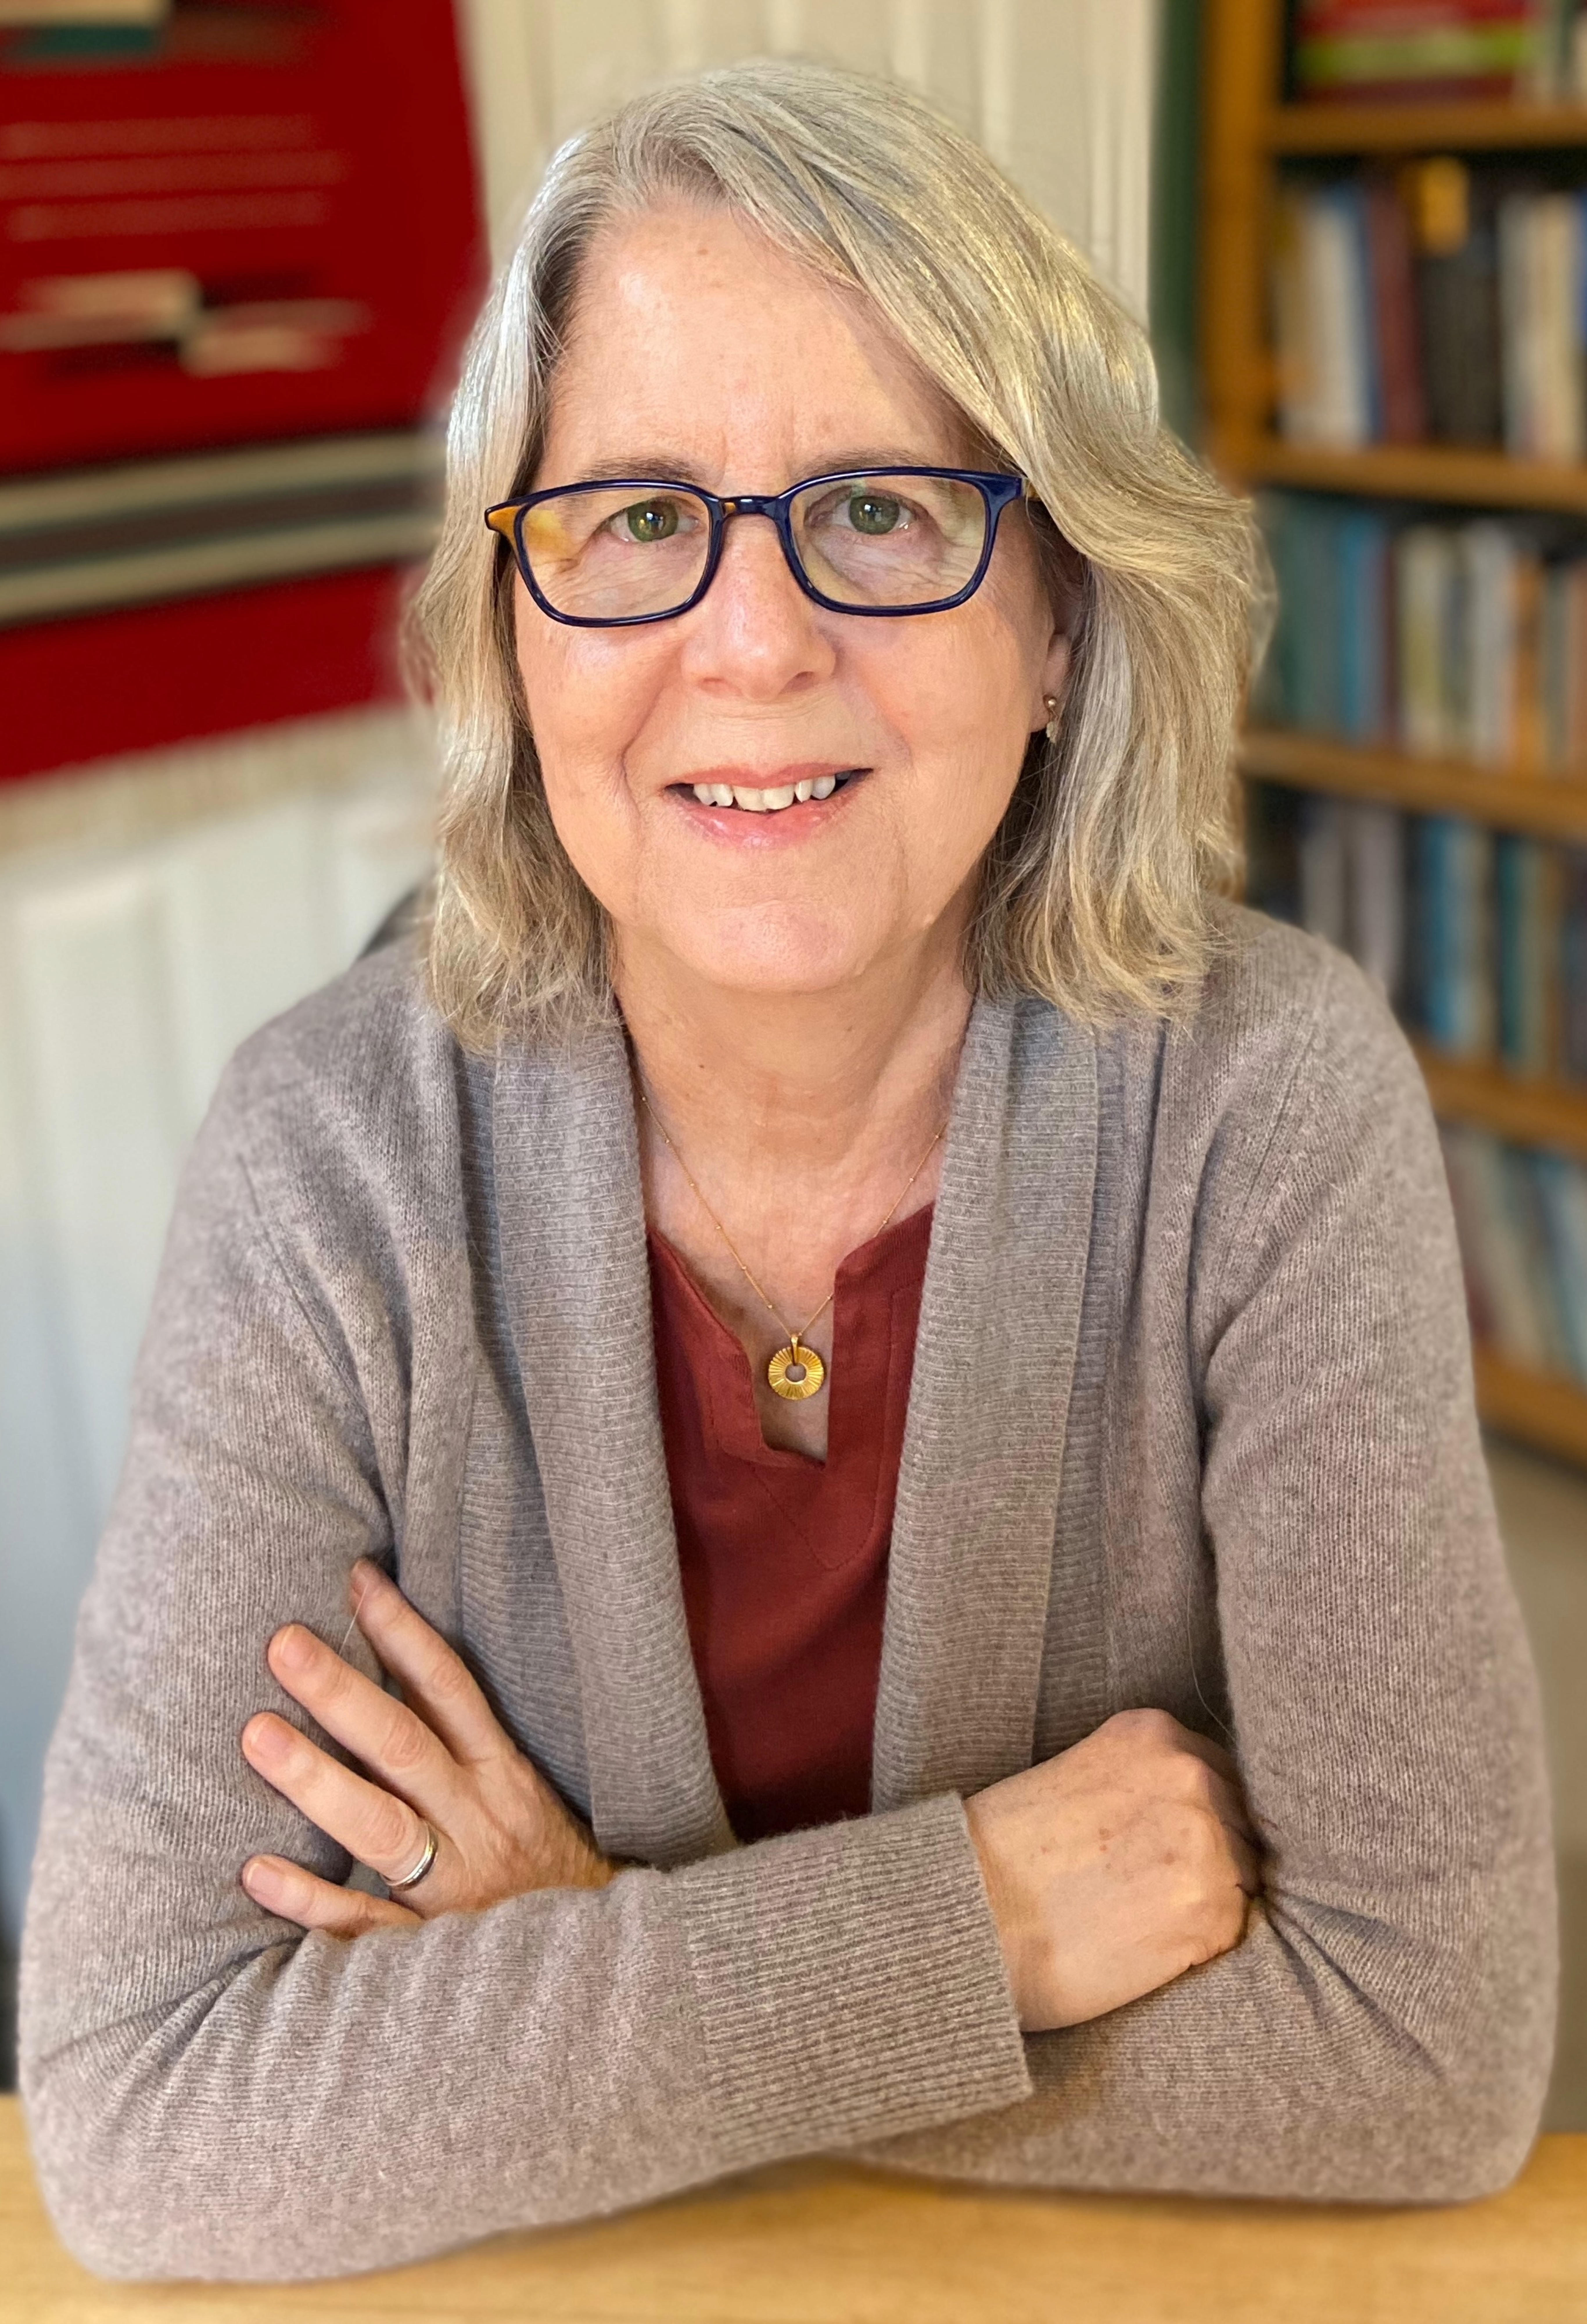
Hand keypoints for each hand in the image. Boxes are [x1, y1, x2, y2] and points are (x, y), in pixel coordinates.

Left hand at [239, 1558, 615, 1935]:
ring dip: (316, 1779)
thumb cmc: (546, 1871)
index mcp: (502, 1774)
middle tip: (282, 1644)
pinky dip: (312, 1899)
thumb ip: (463, 1746)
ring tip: (257, 1735)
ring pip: (382, 1825)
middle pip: (404, 1745)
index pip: (449, 1688)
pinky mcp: (433, 1949)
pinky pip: (365, 1924)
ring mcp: (455, 1886)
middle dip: (342, 1691)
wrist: (602, 1969)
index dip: (403, 1632)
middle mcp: (479, 1819)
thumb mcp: (521, 1795)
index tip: (356, 1581)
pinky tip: (257, 1872)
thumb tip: (393, 1678)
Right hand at [964, 1709, 1260, 2031]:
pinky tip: (1152, 1941)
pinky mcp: (1213, 1910)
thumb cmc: (1010, 1854)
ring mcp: (1207, 1841)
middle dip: (1214, 1855)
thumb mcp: (1081, 1777)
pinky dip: (1204, 1941)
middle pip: (1242, 1821)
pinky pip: (1236, 1926)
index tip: (1172, 1842)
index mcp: (1153, 1733)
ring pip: (1246, 1875)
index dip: (1203, 1813)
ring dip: (1212, 1899)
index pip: (1221, 1772)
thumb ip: (1145, 1781)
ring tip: (1149, 1917)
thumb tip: (1202, 1813)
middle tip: (1155, 1888)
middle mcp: (1189, 1775)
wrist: (976, 1917)